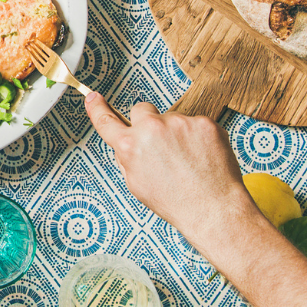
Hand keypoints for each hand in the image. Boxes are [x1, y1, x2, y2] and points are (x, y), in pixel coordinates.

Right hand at [84, 95, 263, 255]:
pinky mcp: (203, 123)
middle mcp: (153, 129)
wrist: (213, 208)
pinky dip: (198, 137)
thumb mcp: (138, 186)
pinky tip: (202, 156)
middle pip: (142, 110)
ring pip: (172, 119)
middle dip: (147, 122)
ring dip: (176, 133)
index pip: (107, 121)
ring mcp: (180, 123)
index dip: (97, 108)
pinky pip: (196, 123)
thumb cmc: (177, 203)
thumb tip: (128, 146)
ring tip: (187, 160)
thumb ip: (128, 159)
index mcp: (131, 146)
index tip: (93, 97)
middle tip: (160, 144)